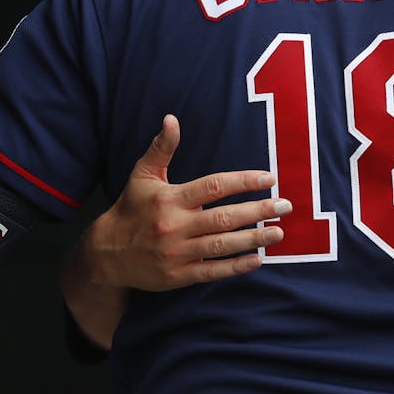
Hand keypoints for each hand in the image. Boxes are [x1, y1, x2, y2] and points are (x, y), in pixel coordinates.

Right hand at [80, 113, 288, 290]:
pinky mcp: (179, 275)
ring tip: (279, 232)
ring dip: (254, 239)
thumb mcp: (142, 175)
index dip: (244, 181)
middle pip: (224, 217)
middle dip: (258, 211)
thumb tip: (171, 118)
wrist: (107, 255)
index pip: (214, 186)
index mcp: (170, 199)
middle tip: (285, 205)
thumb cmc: (131, 209)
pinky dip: (236, 267)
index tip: (269, 178)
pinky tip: (258, 259)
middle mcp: (175, 226)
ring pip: (223, 245)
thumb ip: (162, 148)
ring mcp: (177, 253)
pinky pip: (213, 270)